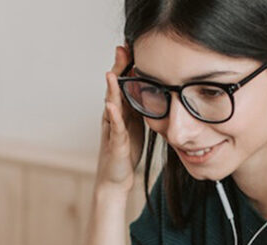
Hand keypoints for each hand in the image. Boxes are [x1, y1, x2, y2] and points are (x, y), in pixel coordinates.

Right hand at [96, 45, 144, 193]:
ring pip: (111, 105)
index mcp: (123, 110)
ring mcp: (112, 129)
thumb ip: (141, 106)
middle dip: (118, 68)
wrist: (116, 178)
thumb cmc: (126, 150)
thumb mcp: (137, 123)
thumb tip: (154, 88)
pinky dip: (112, 116)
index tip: (132, 45)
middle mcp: (114, 116)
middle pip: (116, 88)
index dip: (127, 65)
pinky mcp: (115, 144)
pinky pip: (114, 128)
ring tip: (111, 73)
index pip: (125, 83)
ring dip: (111, 89)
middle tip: (122, 48)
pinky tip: (111, 105)